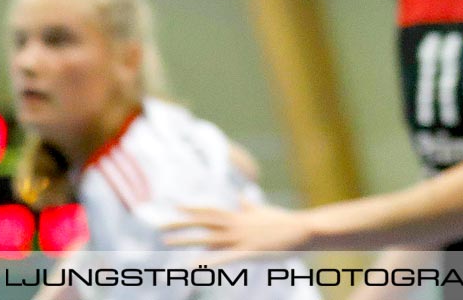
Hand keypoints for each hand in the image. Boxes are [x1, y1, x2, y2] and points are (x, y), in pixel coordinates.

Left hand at [161, 198, 312, 256]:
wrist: (302, 228)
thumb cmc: (284, 221)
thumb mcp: (263, 211)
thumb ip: (249, 206)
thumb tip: (242, 197)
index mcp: (239, 216)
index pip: (211, 210)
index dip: (192, 209)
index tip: (175, 207)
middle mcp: (236, 225)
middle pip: (203, 223)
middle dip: (181, 224)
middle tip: (160, 228)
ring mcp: (241, 238)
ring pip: (208, 238)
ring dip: (187, 240)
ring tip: (166, 242)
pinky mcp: (249, 252)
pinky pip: (224, 258)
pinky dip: (207, 261)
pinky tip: (193, 266)